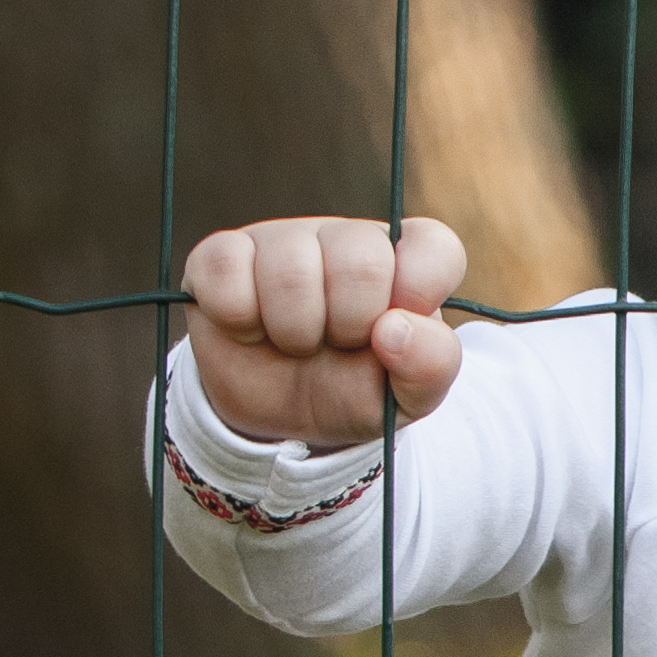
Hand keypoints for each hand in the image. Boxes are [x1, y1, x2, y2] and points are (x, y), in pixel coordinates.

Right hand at [180, 215, 466, 447]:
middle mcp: (347, 238)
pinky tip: (249, 331)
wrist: (280, 419)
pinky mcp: (222, 255)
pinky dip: (238, 318)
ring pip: (290, 269)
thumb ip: (430, 365)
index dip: (417, 295)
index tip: (391, 335)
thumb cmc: (354, 391)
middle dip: (350, 325)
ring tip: (296, 343)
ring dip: (294, 330)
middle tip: (338, 344)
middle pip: (361, 261)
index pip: (435, 247)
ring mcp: (283, 240)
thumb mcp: (407, 396)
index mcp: (406, 262)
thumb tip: (395, 329)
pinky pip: (225, 267)